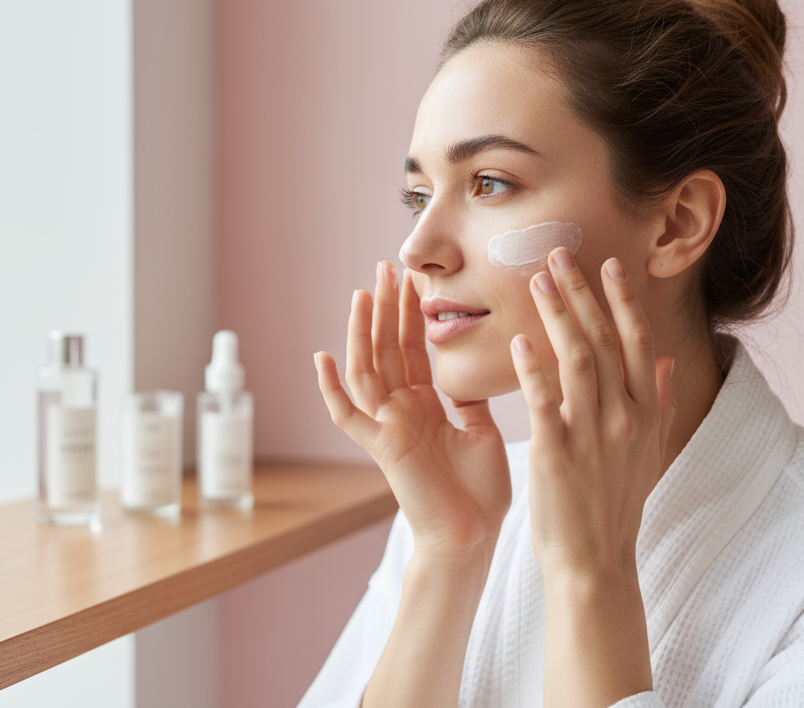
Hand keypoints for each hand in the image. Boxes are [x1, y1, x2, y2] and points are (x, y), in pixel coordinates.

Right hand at [314, 261, 511, 561]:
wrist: (472, 536)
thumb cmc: (481, 493)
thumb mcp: (482, 432)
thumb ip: (469, 401)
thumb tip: (470, 372)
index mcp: (425, 405)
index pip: (412, 349)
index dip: (409, 314)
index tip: (410, 278)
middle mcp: (400, 410)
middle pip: (386, 348)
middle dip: (386, 308)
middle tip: (385, 267)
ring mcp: (386, 427)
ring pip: (366, 369)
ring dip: (363, 331)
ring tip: (363, 292)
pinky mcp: (381, 447)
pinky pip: (348, 415)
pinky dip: (331, 389)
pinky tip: (321, 357)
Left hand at [511, 249, 675, 581]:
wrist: (596, 559)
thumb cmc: (616, 502)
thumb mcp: (649, 450)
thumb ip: (659, 402)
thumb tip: (664, 361)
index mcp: (646, 412)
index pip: (637, 342)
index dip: (623, 301)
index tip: (609, 264)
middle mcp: (624, 416)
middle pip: (605, 340)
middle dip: (582, 293)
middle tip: (558, 255)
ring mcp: (592, 434)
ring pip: (576, 359)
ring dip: (557, 316)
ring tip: (536, 281)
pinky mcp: (557, 453)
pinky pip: (544, 400)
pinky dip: (532, 367)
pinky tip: (518, 340)